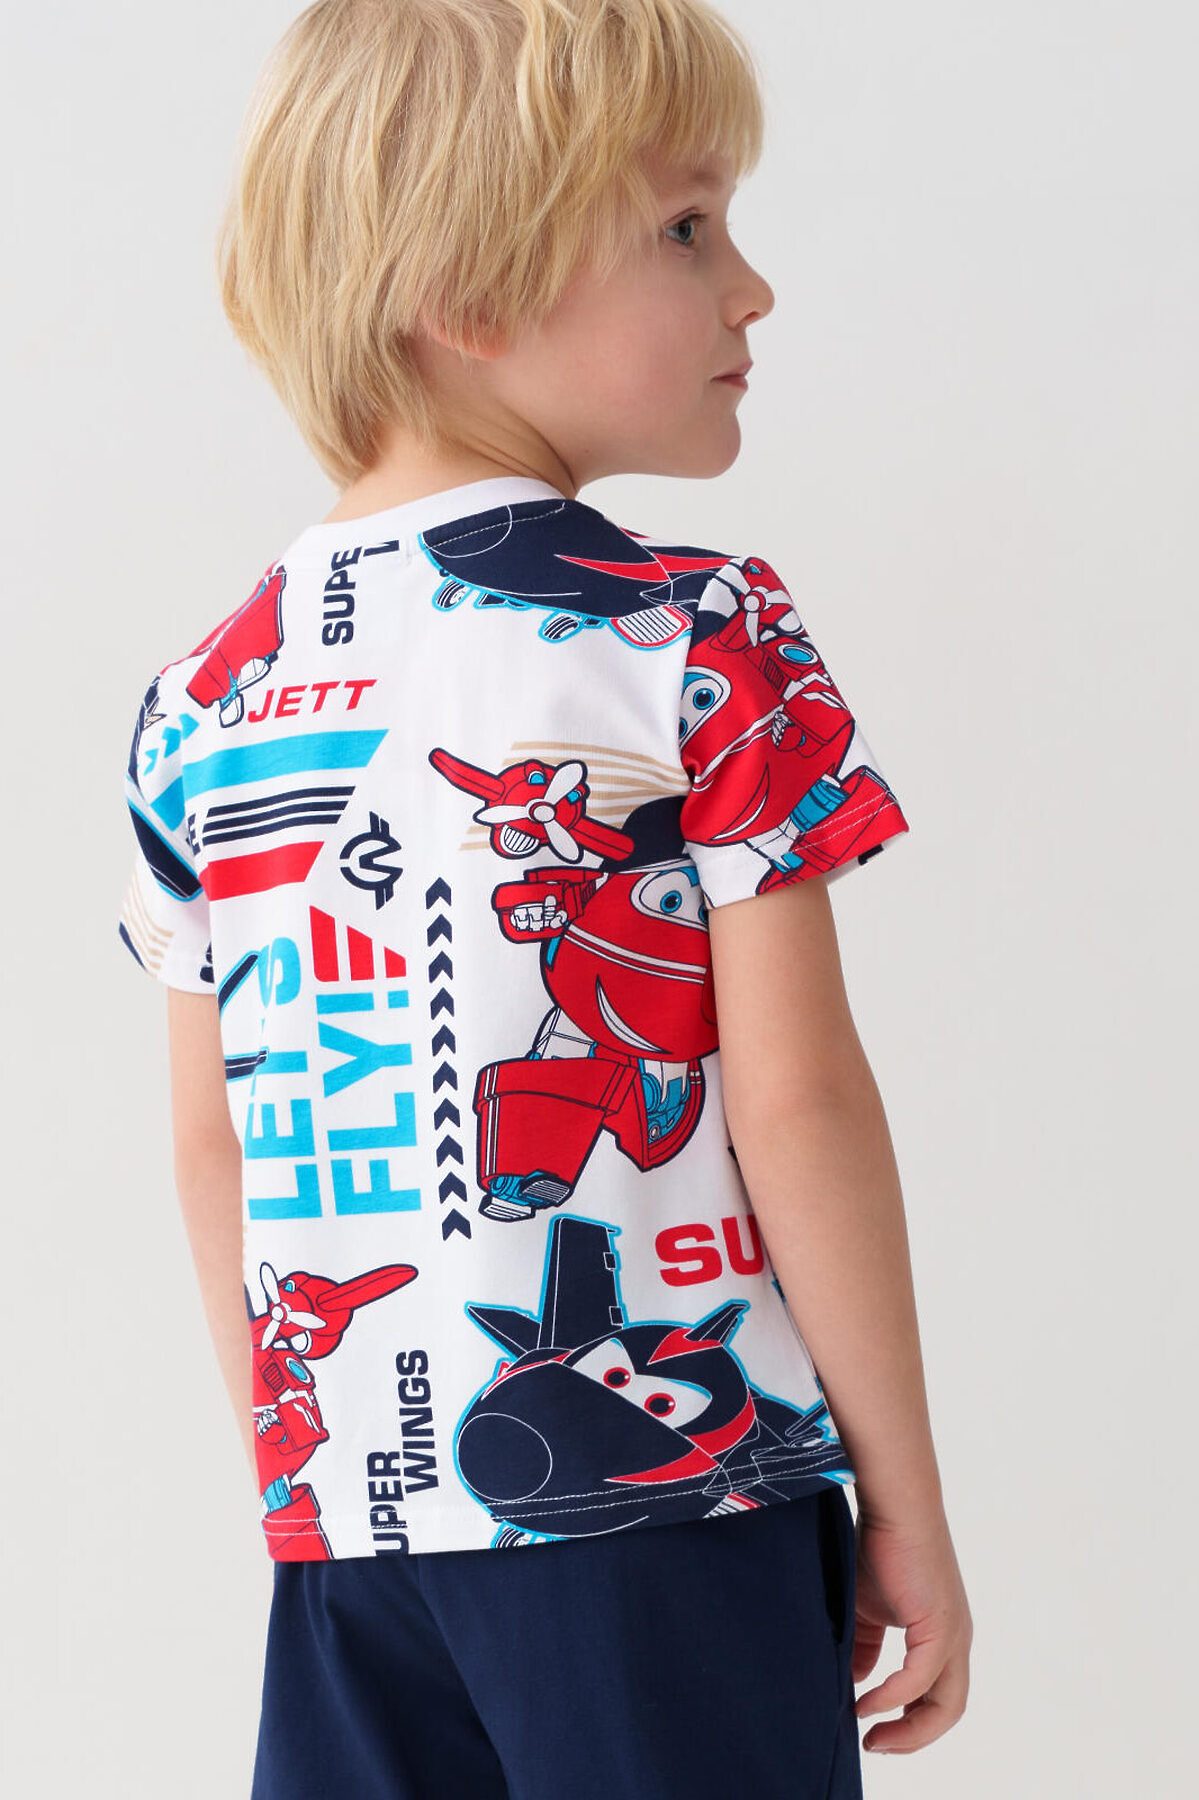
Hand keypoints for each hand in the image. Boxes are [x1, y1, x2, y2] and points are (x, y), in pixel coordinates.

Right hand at [851, 1505, 972, 1754]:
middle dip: (912, 1737)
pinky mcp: (940, 1624)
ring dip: (908, 1729)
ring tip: (872, 1737)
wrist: (891, 1504)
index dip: (908, 1722)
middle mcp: (956, 1639)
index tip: (873, 1731)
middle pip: (948, 1711)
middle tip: (875, 1746)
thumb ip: (864, 1648)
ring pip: (945, 1704)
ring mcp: (953, 1633)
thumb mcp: (867, 1609)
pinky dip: (894, 1698)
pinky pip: (921, 1678)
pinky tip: (866, 1704)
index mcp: (942, 1636)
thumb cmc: (878, 1546)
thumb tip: (851, 1684)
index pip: (936, 1697)